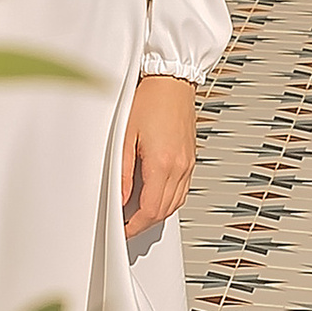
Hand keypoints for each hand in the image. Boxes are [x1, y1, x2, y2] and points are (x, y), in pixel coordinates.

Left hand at [121, 73, 196, 240]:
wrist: (171, 80)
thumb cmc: (149, 100)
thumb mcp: (125, 136)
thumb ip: (123, 172)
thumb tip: (120, 197)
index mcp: (163, 163)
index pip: (150, 210)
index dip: (135, 225)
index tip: (123, 230)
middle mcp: (180, 167)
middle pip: (164, 211)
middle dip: (145, 223)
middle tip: (126, 226)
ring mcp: (188, 163)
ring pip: (175, 203)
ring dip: (157, 213)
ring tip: (138, 214)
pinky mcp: (191, 158)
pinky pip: (182, 189)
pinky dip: (169, 200)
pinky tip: (156, 196)